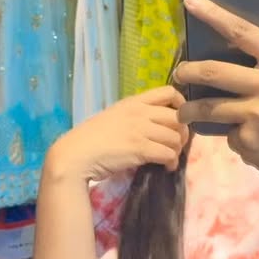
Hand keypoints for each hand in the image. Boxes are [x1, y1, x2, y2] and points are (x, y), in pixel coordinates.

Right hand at [46, 87, 188, 182]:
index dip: (181, 104)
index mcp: (133, 102)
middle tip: (177, 144)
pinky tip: (166, 167)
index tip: (179, 119)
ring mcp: (140, 129)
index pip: (168, 91)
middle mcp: (140, 112)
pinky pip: (168, 153)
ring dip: (177, 150)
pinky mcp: (140, 148)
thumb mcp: (114, 117)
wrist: (75, 154)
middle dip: (183, 132)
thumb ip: (135, 117)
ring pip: (176, 137)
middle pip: (178, 116)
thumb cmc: (91, 139)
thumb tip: (155, 127)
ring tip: (170, 158)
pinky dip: (171, 162)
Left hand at [175, 0, 258, 194]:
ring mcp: (256, 116)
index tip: (191, 1)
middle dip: (187, 70)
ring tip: (185, 111)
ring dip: (189, 109)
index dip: (215, 15)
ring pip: (208, 107)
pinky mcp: (247, 141)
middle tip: (179, 72)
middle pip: (213, 71)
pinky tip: (239, 137)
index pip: (245, 33)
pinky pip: (226, 132)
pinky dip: (228, 134)